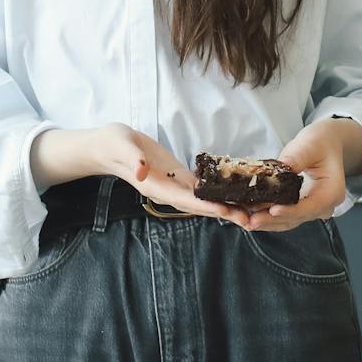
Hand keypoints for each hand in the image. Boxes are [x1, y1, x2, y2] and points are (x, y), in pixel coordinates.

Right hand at [36, 123, 233, 220]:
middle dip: (224, 212)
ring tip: (252, 209)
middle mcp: (168, 191)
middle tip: (251, 218)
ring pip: (204, 199)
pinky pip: (202, 187)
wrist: (108, 146)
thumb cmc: (113, 144)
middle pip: (199, 205)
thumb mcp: (120, 146)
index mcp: (154, 187)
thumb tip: (142, 170)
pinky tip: (237, 192)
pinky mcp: (179, 177)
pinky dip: (219, 191)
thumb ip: (132, 159)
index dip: (205, 205)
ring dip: (227, 205)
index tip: (225, 210)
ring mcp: (174, 186)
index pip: (184, 199)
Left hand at [229, 118, 361, 231]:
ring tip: (239, 217)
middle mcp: (321, 207)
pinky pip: (278, 216)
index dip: (290, 210)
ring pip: (283, 221)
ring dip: (260, 221)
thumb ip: (298, 157)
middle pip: (293, 218)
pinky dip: (261, 215)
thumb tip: (282, 167)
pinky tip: (243, 213)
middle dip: (268, 220)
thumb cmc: (321, 143)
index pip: (309, 207)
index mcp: (331, 193)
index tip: (272, 210)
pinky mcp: (295, 208)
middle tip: (246, 220)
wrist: (326, 144)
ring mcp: (308, 210)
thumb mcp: (311, 144)